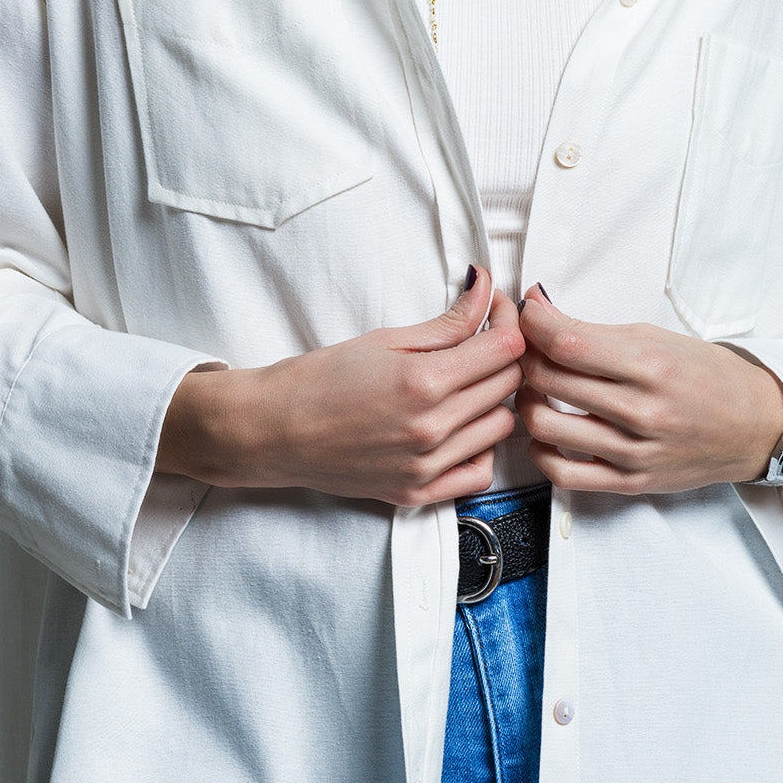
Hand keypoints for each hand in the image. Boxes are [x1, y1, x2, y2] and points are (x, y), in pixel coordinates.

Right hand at [157, 268, 524, 504]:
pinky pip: (480, 472)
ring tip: (465, 388)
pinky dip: (479, 449)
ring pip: (501, 428)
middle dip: (501, 357)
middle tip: (480, 344)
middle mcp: (432, 427)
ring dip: (493, 402)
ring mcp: (427, 465)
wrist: (274, 431)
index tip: (494, 313)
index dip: (507, 322)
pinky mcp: (418, 492)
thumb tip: (487, 289)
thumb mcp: (384, 339)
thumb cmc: (320, 379)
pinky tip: (458, 431)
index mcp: (424, 381)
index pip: (505, 349)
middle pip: (508, 385)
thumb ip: (447, 322)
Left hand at [514, 286, 782, 493]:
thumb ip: (596, 330)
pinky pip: (563, 473)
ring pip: (546, 426)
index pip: (568, 342)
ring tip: (534, 390)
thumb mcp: (658, 339)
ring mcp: (634, 451)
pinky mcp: (630, 482)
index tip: (526, 314)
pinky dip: (541, 451)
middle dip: (525, 358)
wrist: (756, 427)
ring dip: (526, 402)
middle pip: (550, 380)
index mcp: (651, 365)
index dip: (533, 325)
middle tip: (526, 349)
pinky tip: (546, 434)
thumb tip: (539, 308)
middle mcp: (641, 410)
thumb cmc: (706, 377)